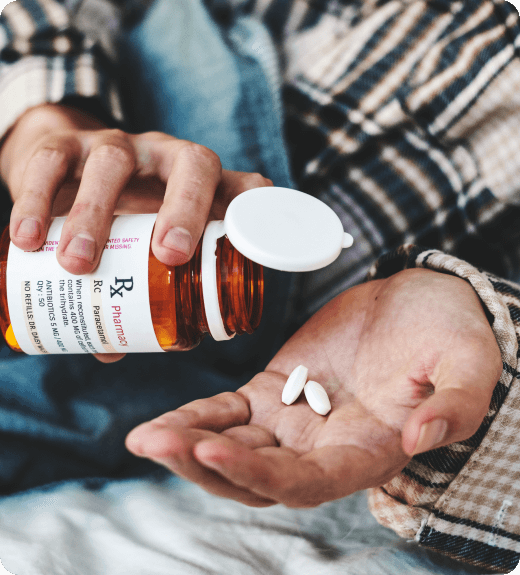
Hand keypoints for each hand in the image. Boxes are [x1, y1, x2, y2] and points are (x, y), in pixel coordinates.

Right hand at [0, 103, 270, 361]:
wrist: (67, 170)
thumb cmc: (123, 220)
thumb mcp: (145, 249)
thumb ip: (135, 294)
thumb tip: (114, 350)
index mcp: (203, 188)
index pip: (245, 187)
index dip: (254, 212)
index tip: (244, 252)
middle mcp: (169, 158)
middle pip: (193, 164)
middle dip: (184, 210)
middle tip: (166, 258)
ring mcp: (121, 146)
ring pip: (114, 161)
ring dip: (96, 214)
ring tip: (77, 263)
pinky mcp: (68, 144)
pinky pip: (54, 160)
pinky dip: (38, 198)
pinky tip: (26, 239)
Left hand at [125, 268, 502, 506]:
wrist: (419, 302)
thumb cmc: (449, 333)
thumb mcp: (468, 363)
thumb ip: (456, 403)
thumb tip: (421, 439)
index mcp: (367, 452)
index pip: (306, 484)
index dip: (260, 476)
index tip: (213, 451)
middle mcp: (323, 448)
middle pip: (254, 477)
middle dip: (203, 465)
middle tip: (154, 442)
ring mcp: (293, 420)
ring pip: (232, 447)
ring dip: (188, 444)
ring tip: (143, 437)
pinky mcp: (274, 390)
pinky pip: (227, 412)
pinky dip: (196, 416)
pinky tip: (163, 420)